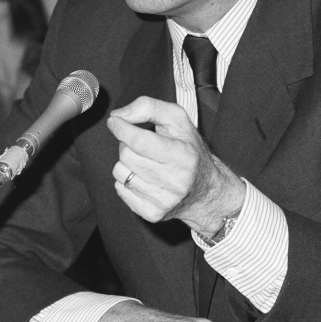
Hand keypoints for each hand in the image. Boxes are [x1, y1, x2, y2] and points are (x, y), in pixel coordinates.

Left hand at [107, 97, 244, 238]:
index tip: (115, 121)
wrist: (206, 191)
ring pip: (120, 172)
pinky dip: (126, 179)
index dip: (122, 128)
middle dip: (127, 144)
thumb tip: (119, 115)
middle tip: (141, 144)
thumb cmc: (190, 151)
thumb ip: (149, 107)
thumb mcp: (178, 120)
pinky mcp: (152, 214)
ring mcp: (163, 201)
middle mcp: (175, 181)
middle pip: (127, 155)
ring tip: (145, 161)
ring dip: (126, 162)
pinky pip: (120, 189)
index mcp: (183, 156)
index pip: (140, 142)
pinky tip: (143, 177)